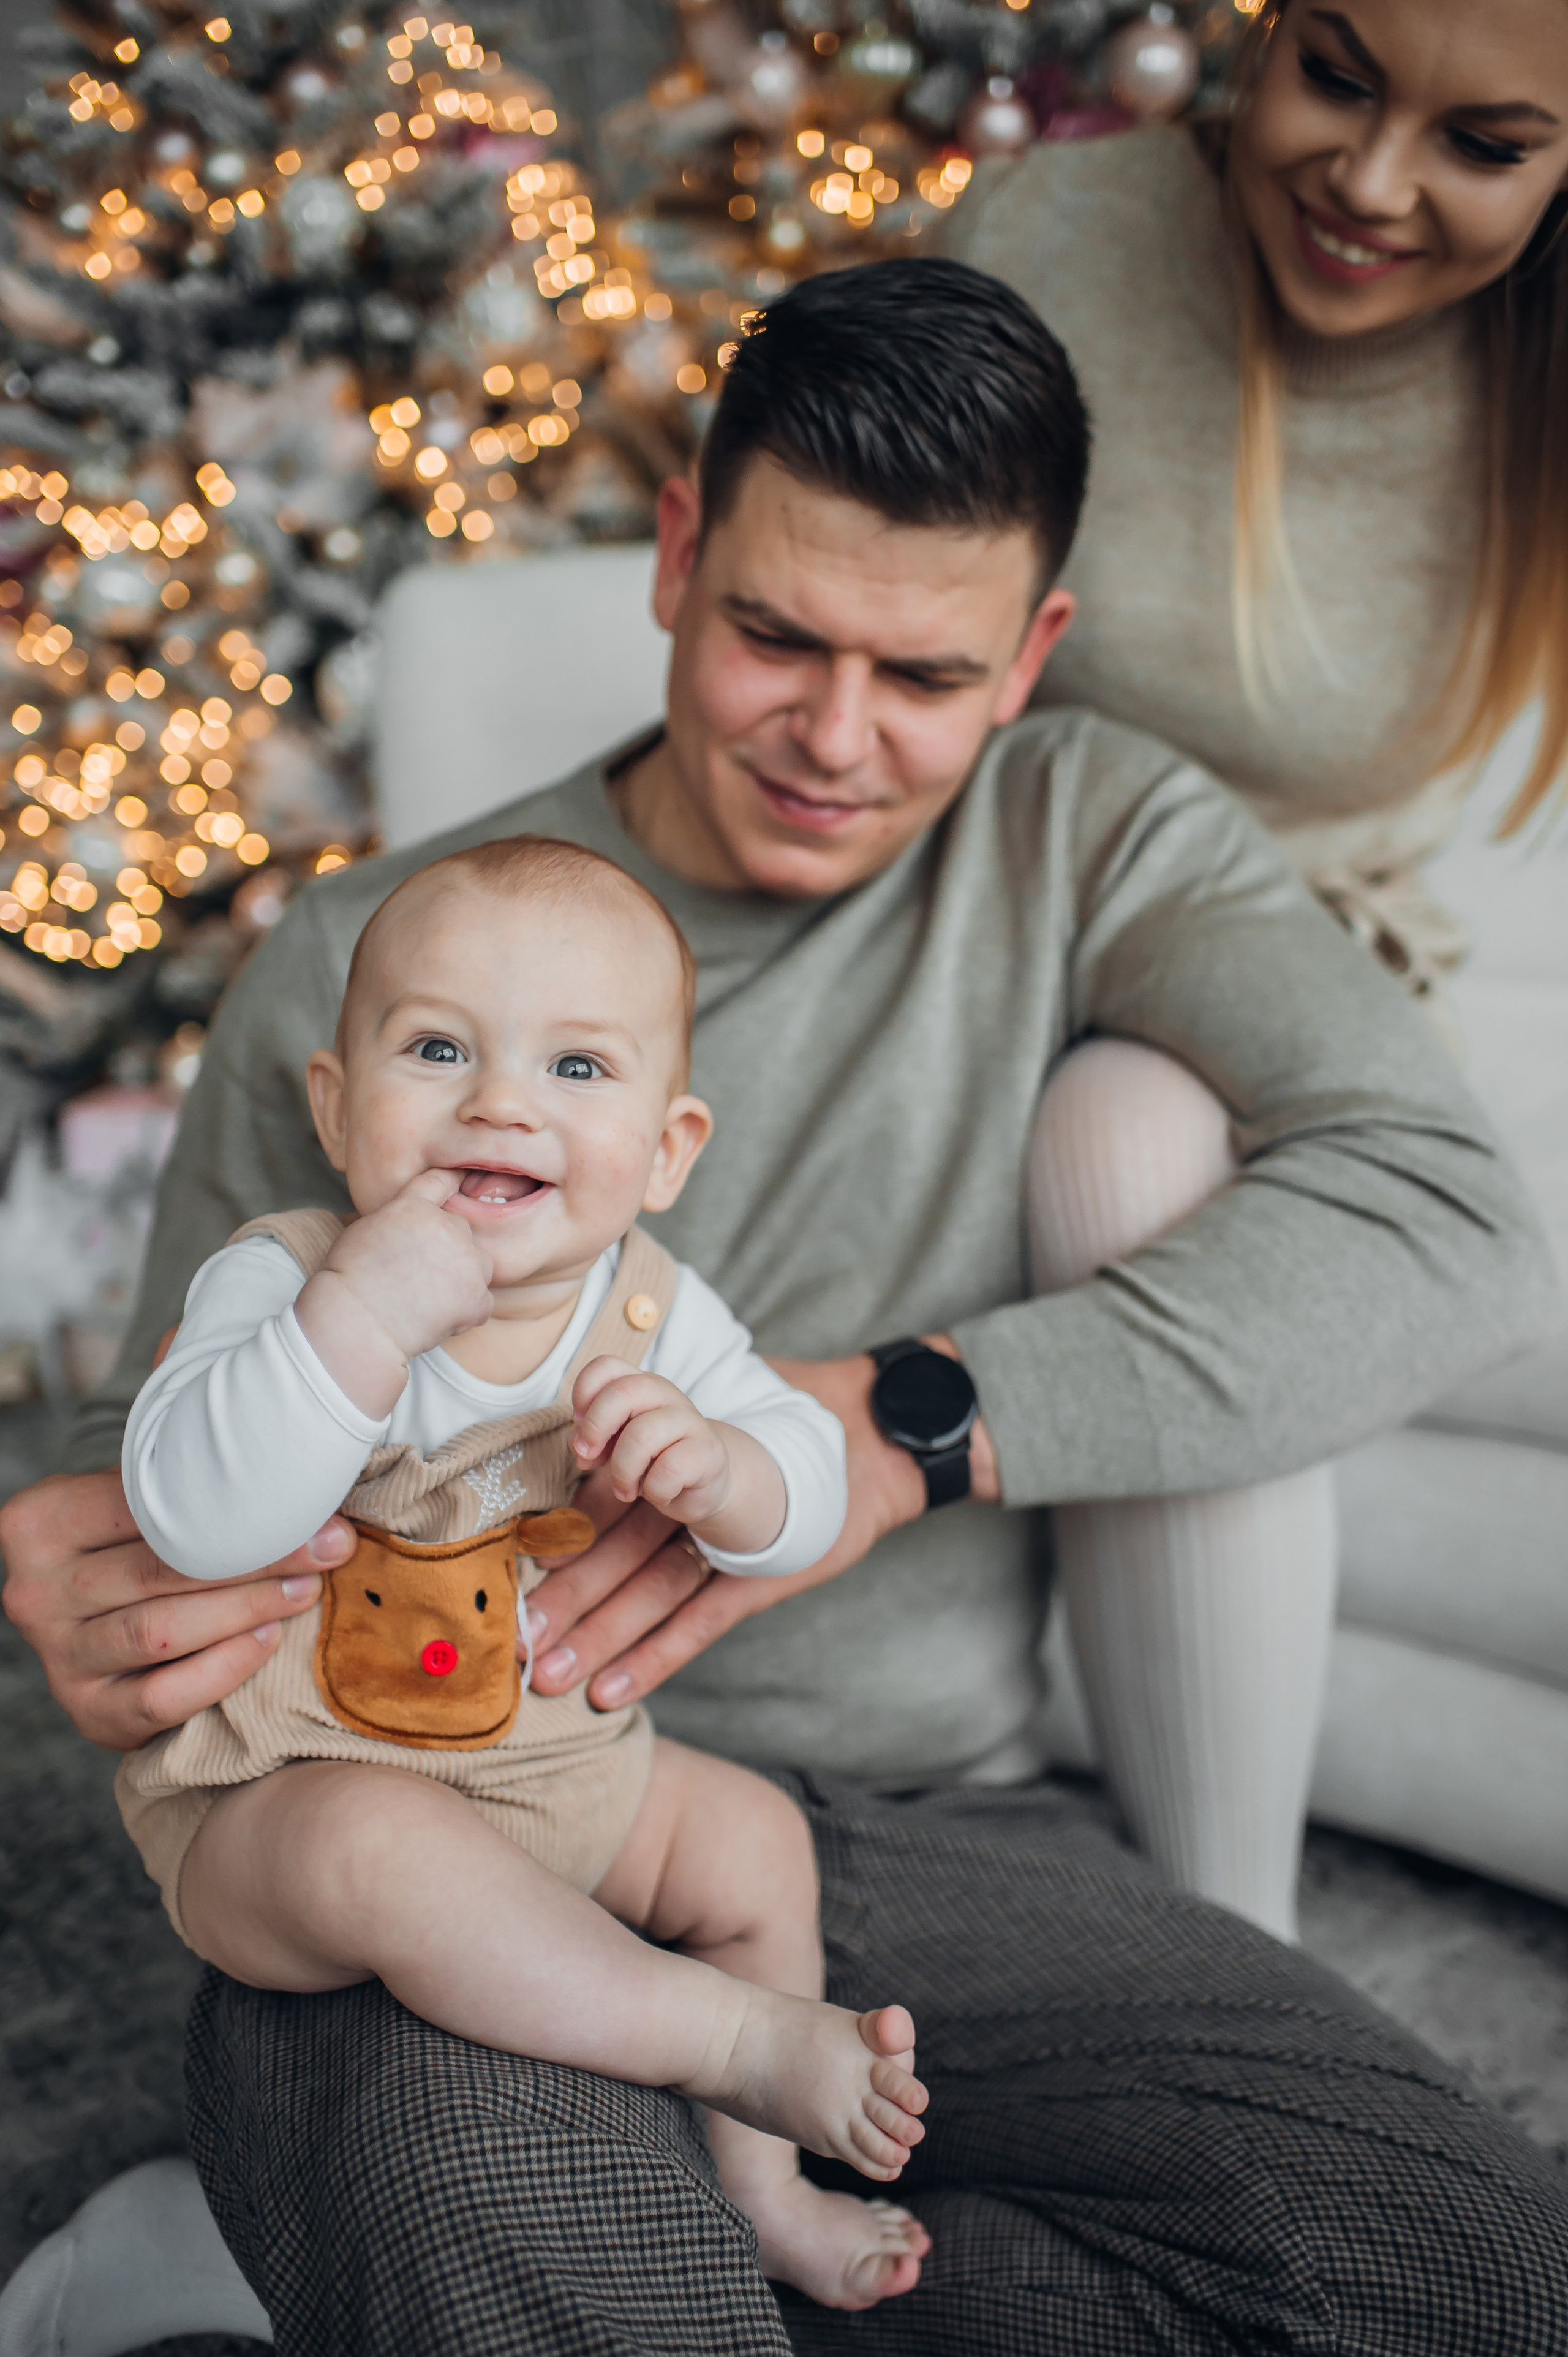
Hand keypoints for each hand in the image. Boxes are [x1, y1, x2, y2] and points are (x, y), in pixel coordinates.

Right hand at [0, 1467, 350, 1751]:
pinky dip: (223, 1668)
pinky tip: (267, 1640)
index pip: (143, 1507)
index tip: (307, 1500)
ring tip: (304, 1591)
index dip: (233, 1502)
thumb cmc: (133, 1546)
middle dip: (256, 1558)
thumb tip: (286, 1448)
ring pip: (161, 1632)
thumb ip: (182, 1472)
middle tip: (326, 1549)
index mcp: (41, 1522)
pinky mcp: (91, 1712)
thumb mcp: (137, 1498)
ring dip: (246, 1610)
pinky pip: (163, 1696)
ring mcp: (59, 1658)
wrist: (100, 1627)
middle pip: (158, 1570)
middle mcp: (36, 1591)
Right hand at [297, 1168, 493, 1414]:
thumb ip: (397, 1217)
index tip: (460, 1181)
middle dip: (447, 1249)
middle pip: (461, 1230)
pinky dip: (466, 1312)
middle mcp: (446, 1226)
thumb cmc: (349, 1281)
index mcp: (414, 1207)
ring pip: (479, 1264)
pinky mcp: (477, 1296)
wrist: (356, 1323)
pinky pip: (482, 1302)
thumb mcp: (364, 1230)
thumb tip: (409, 1220)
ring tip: (427, 1299)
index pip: (441, 1181)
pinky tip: (436, 1319)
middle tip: (418, 1277)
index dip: (452, 1182)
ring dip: (462, 1278)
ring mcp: (466, 1261)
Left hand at [529, 1349, 965, 1709]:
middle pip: (619, 1551)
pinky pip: (699, 1621)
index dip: (564, 1535)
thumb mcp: (711, 1422)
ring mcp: (728, 1543)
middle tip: (517, 1639)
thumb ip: (652, 1434)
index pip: (609, 1500)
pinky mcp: (757, 1577)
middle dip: (567, 1598)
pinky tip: (613, 1693)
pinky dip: (656, 1657)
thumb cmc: (777, 1435)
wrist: (867, 1444)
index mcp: (673, 1460)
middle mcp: (693, 1501)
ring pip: (651, 1591)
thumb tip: (578, 1450)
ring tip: (553, 1676)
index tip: (519, 1565)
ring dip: (601, 1636)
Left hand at [570, 1355, 788, 1559]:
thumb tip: (581, 1446)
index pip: (606, 1366)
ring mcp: (689, 1420)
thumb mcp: (616, 1445)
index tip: (580, 1425)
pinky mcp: (707, 1450)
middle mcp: (665, 1394)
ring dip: (622, 1472)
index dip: (583, 1394)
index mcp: (640, 1385)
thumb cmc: (654, 1459)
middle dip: (594, 1429)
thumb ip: (593, 1438)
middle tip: (589, 1460)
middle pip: (621, 1392)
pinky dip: (655, 1490)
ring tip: (625, 1490)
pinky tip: (659, 1494)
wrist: (705, 1482)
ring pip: (641, 1435)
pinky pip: (669, 1470)